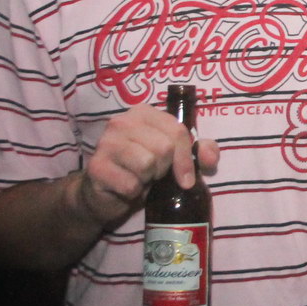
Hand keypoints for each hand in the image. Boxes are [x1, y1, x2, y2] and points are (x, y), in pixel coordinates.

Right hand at [72, 105, 218, 226]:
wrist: (107, 192)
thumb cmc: (145, 169)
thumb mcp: (176, 158)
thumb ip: (200, 152)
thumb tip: (210, 158)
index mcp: (143, 113)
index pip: (177, 130)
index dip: (186, 158)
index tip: (186, 178)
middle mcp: (121, 122)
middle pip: (163, 148)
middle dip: (164, 168)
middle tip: (154, 173)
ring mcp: (105, 143)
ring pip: (146, 164)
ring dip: (148, 179)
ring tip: (140, 177)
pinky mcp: (96, 167)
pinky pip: (130, 184)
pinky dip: (134, 192)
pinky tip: (126, 186)